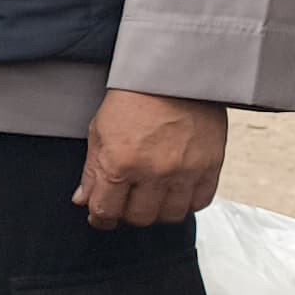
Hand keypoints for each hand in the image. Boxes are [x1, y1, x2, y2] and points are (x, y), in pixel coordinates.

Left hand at [76, 89, 225, 229]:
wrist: (173, 76)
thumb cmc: (133, 99)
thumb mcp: (99, 132)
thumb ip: (92, 171)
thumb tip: (83, 200)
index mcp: (120, 163)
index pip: (106, 209)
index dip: (101, 217)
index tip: (101, 217)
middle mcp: (153, 172)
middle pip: (139, 218)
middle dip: (128, 214)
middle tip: (126, 203)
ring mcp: (185, 172)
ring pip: (170, 216)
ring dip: (157, 212)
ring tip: (151, 198)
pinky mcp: (210, 167)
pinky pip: (200, 203)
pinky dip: (187, 203)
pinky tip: (176, 192)